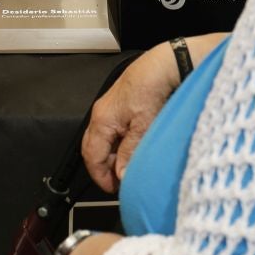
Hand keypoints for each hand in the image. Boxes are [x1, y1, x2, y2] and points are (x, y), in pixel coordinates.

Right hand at [81, 44, 183, 192]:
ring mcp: (109, 108)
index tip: (112, 188)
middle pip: (93, 148)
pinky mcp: (120, 105)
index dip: (100, 176)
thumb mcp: (143, 128)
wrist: (163, 65)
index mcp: (102, 121)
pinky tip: (132, 147)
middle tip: (118, 181)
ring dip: (112, 155)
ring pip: (103, 139)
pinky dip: (118, 143)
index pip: (91, 157)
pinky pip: (112, 130)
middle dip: (103, 167)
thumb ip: (129, 153)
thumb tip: (121, 174)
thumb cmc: (151, 88)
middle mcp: (101, 114)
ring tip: (128, 165)